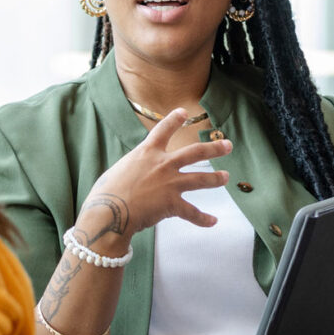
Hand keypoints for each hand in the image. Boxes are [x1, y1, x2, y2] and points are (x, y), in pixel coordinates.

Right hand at [76, 108, 232, 244]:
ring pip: (201, 179)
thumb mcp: (119, 170)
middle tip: (227, 145)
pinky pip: (192, 212)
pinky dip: (203, 219)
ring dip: (216, 178)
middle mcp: (162, 164)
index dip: (174, 120)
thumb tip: (136, 174)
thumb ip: (133, 168)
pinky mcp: (172, 204)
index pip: (163, 130)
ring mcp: (170, 183)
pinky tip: (212, 222)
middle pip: (194, 152)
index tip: (184, 112)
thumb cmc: (106, 192)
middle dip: (213, 148)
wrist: (109, 211)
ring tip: (226, 177)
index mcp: (146, 152)